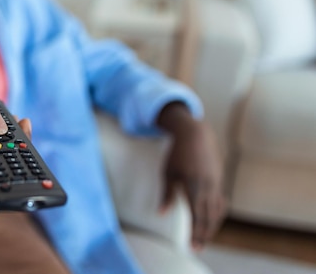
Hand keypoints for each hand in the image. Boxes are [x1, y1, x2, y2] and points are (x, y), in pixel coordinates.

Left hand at [157, 103, 225, 250]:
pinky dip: (217, 213)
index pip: (198, 215)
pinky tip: (212, 219)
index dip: (197, 232)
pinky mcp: (219, 179)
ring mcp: (217, 183)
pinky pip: (220, 201)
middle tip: (198, 248)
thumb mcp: (168, 172)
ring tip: (204, 237)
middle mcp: (209, 186)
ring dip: (212, 225)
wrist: (196, 134)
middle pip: (209, 216)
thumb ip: (166, 194)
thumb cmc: (177, 153)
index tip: (194, 246)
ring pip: (217, 210)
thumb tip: (161, 213)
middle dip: (204, 234)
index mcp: (195, 185)